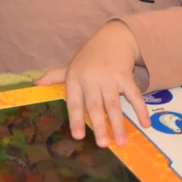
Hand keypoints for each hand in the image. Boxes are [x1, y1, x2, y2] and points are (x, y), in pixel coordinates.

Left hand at [36, 21, 150, 147]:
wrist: (113, 36)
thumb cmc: (90, 56)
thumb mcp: (71, 65)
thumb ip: (55, 76)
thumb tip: (35, 83)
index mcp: (75, 79)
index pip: (74, 102)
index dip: (75, 119)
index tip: (78, 137)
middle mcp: (91, 79)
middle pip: (95, 106)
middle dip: (99, 126)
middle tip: (103, 145)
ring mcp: (109, 77)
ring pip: (114, 104)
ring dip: (118, 124)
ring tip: (121, 142)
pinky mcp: (125, 76)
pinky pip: (134, 95)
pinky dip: (141, 109)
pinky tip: (145, 123)